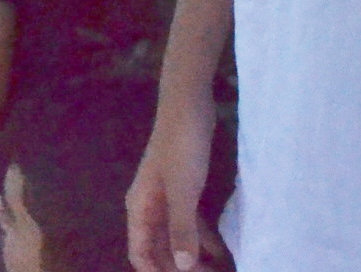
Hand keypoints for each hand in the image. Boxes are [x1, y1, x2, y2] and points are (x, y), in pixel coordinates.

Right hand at [127, 87, 226, 271]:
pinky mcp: (183, 189)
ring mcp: (166, 198)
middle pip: (159, 249)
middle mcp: (149, 206)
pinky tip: (221, 250)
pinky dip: (201, 238)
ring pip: (175, 237)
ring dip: (192, 256)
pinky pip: (188, 222)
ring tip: (217, 271)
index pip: (140, 253)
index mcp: (140, 208)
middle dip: (179, 268)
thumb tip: (182, 268)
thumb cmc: (181, 148)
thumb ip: (181, 230)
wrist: (188, 106)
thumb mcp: (183, 192)